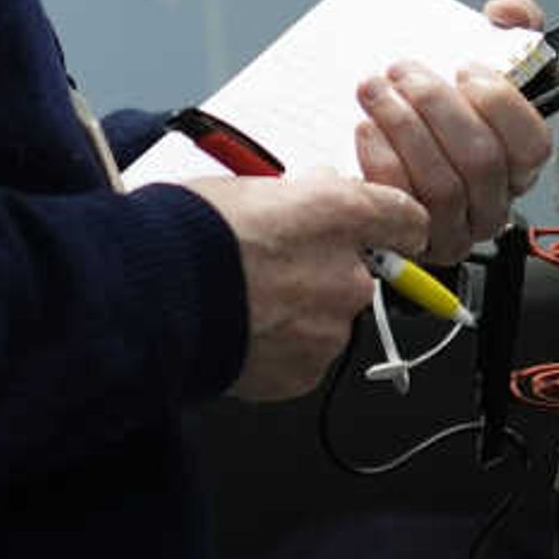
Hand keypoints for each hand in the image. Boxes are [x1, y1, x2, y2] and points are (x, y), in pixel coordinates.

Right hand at [198, 172, 434, 400]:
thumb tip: (319, 192)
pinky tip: (243, 330)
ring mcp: (330, 328)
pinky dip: (280, 350)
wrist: (153, 294)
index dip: (395, 226)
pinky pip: (304, 358)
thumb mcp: (250, 187)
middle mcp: (348, 274)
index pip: (405, 219)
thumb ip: (302, 196)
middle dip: (325, 273)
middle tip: (274, 269)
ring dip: (301, 314)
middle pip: (360, 276)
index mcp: (341, 215)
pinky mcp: (306, 372)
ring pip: (329, 320)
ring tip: (246, 303)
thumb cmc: (191, 232)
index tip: (391, 234)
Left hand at [352, 0, 552, 260]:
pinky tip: (366, 129)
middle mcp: (492, 202)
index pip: (534, 144)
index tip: (465, 69)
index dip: (502, 104)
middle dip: (436, 106)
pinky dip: (382, 162)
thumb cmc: (436, 108)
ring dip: (404, 128)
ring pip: (443, 185)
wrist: (368, 150)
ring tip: (374, 91)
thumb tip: (507, 13)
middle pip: (481, 160)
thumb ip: (513, 26)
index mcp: (518, 163)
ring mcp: (453, 228)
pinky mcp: (410, 239)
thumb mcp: (480, 62)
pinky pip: (402, 206)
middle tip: (401, 70)